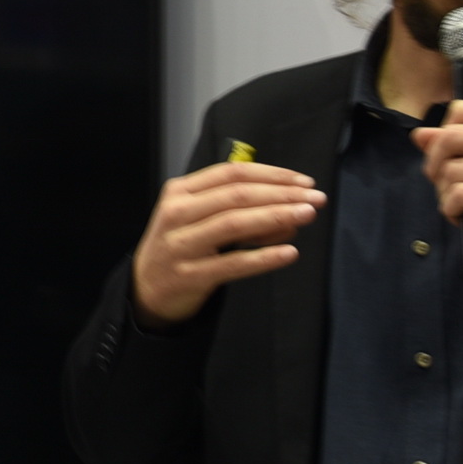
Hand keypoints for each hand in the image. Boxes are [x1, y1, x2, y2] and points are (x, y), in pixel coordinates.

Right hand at [129, 160, 322, 327]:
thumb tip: (286, 202)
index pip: (231, 173)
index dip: (271, 174)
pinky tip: (289, 253)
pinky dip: (264, 257)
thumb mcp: (195, 215)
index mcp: (180, 191)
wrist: (147, 290)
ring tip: (306, 216)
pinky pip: (233, 264)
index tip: (304, 181)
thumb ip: (232, 205)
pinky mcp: (190, 276)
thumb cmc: (180, 246)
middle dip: (281, 194)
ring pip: (234, 224)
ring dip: (275, 217)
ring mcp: (181, 246)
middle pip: (236, 196)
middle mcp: (177, 214)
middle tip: (315, 198)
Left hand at [414, 100, 462, 275]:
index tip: (446, 159)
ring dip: (445, 193)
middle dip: (436, 166)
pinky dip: (451, 209)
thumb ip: (453, 144)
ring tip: (461, 204)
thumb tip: (420, 135)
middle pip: (452, 138)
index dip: (442, 136)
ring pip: (452, 170)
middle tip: (445, 185)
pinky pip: (459, 194)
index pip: (462, 111)